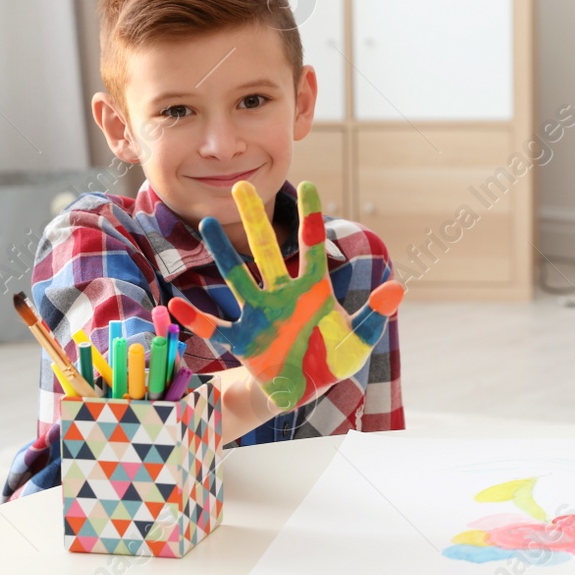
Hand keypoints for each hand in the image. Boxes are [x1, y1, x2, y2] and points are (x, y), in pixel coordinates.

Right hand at [171, 180, 402, 410]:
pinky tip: (176, 306)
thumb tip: (397, 288)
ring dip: (224, 253)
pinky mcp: (243, 339)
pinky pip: (216, 327)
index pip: (312, 246)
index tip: (309, 184)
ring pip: (238, 278)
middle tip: (242, 186)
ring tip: (209, 223)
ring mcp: (259, 314)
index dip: (310, 217)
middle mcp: (283, 294)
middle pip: (266, 250)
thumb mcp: (358, 341)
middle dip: (255, 219)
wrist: (304, 390)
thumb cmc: (331, 360)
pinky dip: (197, 318)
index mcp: (313, 289)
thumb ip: (375, 315)